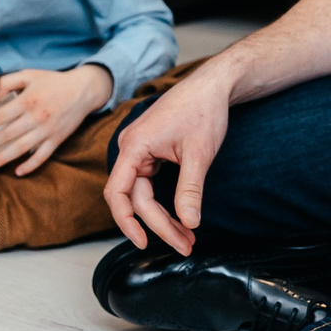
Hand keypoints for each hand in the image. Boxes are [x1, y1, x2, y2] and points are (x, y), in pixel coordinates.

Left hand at [0, 64, 109, 175]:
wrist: (83, 90)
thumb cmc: (53, 82)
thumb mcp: (29, 74)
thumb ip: (8, 82)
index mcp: (27, 100)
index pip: (0, 116)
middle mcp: (36, 117)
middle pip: (7, 134)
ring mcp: (47, 130)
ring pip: (22, 148)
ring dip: (4, 158)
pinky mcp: (57, 140)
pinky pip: (42, 156)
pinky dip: (30, 166)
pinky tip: (18, 171)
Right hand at [105, 61, 234, 254]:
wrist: (212, 85)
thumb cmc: (203, 110)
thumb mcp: (199, 154)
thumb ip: (190, 190)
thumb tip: (189, 223)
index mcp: (134, 146)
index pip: (118, 193)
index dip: (127, 222)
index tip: (144, 243)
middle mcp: (130, 148)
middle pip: (135, 198)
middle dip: (158, 224)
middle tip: (184, 245)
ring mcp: (139, 149)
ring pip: (143, 193)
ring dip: (162, 217)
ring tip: (186, 236)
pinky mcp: (149, 151)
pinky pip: (148, 183)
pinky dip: (163, 202)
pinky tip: (178, 216)